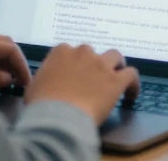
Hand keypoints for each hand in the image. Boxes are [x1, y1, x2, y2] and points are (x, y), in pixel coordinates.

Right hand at [25, 44, 140, 125]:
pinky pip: (131, 75)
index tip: (73, 74)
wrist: (57, 117)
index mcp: (61, 53)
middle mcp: (83, 53)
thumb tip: (46, 84)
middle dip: (92, 64)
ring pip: (115, 56)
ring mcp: (101, 65)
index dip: (73, 63)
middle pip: (92, 53)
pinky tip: (132, 94)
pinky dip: (133, 84)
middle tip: (91, 79)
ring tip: (116, 77)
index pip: (69, 51)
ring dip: (116, 65)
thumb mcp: (34, 87)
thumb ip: (44, 79)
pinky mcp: (116, 80)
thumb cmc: (41, 105)